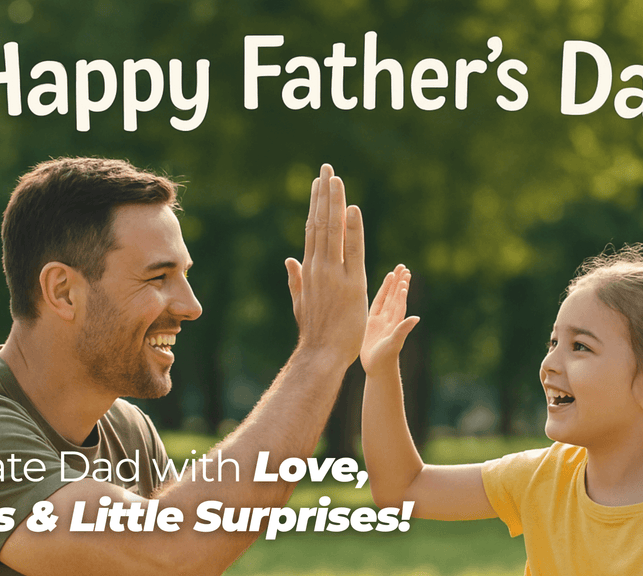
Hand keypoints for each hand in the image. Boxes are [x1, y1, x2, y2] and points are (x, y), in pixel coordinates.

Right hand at [284, 164, 367, 367]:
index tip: (319, 184)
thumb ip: (295, 278)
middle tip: (327, 168)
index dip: (317, 204)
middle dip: (325, 194)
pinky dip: (353, 229)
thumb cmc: (314, 331)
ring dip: (335, 203)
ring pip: (333, 231)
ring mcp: (334, 274)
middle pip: (321, 222)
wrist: (321, 354)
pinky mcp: (351, 284)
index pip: (313, 229)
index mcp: (309, 269)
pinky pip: (353, 251)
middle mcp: (320, 267)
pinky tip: (352, 208)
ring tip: (336, 178)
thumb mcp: (301, 301)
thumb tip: (289, 259)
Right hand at [360, 264, 418, 374]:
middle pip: (395, 296)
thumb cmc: (385, 358)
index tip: (405, 276)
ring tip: (394, 271)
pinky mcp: (371, 323)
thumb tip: (417, 318)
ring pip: (387, 299)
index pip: (400, 302)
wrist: (377, 369)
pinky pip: (376, 305)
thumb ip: (403, 329)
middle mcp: (390, 319)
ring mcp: (381, 320)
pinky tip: (383, 287)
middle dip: (399, 282)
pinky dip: (379, 296)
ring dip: (391, 286)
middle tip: (403, 266)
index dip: (402, 290)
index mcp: (396, 322)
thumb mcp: (394, 343)